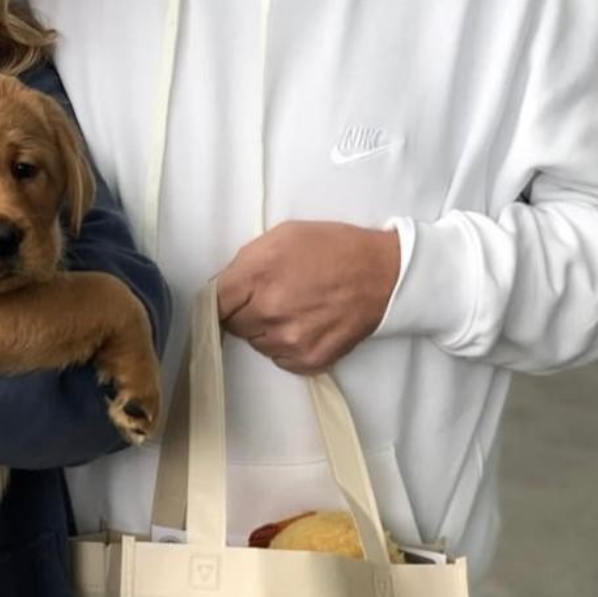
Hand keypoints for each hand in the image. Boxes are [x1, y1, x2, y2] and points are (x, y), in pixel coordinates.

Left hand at [216, 221, 399, 373]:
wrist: (383, 274)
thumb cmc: (332, 248)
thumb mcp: (281, 236)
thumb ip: (246, 263)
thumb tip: (223, 288)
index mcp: (258, 275)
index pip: (215, 303)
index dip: (220, 300)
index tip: (227, 300)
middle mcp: (269, 311)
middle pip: (233, 325)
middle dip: (245, 312)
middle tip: (270, 297)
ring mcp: (289, 340)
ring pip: (256, 343)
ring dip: (266, 330)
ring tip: (294, 309)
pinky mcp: (308, 360)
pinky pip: (280, 358)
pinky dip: (287, 345)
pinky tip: (306, 325)